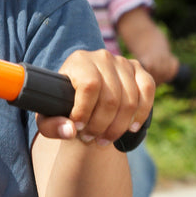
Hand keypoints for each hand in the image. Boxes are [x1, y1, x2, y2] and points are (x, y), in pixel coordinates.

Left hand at [37, 49, 154, 145]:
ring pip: (129, 100)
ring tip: (104, 139)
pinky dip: (142, 113)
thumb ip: (51, 125)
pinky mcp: (138, 69)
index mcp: (79, 60)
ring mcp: (122, 62)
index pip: (89, 86)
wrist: (82, 95)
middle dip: (101, 125)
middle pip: (110, 97)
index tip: (78, 128)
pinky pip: (147, 90)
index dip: (85, 111)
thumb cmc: (63, 104)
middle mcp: (102, 57)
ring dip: (118, 126)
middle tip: (91, 139)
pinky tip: (131, 128)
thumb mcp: (48, 115)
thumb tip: (70, 131)